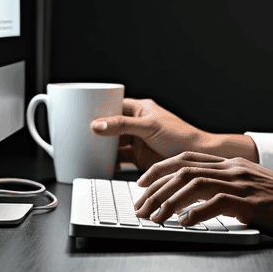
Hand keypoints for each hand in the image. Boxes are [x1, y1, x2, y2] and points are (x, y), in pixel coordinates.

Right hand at [90, 97, 257, 171]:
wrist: (197, 159)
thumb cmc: (180, 136)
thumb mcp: (149, 127)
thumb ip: (123, 126)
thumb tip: (97, 124)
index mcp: (140, 110)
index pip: (113, 105)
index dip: (97, 109)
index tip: (79, 114)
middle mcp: (137, 125)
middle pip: (110, 126)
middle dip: (95, 130)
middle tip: (76, 135)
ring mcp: (137, 142)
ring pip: (113, 143)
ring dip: (100, 148)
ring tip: (82, 151)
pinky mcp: (139, 158)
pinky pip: (118, 160)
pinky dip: (108, 163)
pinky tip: (98, 166)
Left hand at [133, 151, 272, 239]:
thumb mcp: (251, 187)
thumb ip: (227, 189)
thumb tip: (196, 204)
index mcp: (232, 164)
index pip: (186, 159)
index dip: (159, 170)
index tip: (141, 184)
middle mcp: (233, 169)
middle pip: (183, 170)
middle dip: (155, 188)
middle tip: (139, 207)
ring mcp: (242, 184)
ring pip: (194, 184)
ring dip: (168, 202)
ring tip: (154, 218)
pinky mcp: (250, 203)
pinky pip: (216, 203)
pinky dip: (195, 213)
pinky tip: (183, 224)